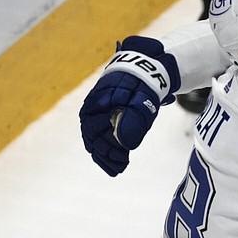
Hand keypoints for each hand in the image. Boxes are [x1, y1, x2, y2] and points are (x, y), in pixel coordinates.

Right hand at [79, 36, 179, 175]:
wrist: (145, 69)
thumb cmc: (142, 86)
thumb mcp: (141, 103)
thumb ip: (133, 122)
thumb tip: (125, 144)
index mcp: (96, 106)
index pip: (96, 134)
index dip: (107, 150)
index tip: (121, 161)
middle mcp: (92, 110)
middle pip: (94, 139)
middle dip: (106, 155)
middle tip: (119, 168)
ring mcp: (98, 113)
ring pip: (97, 139)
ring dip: (106, 156)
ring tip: (117, 168)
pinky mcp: (106, 116)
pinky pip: (102, 136)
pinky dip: (108, 149)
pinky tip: (117, 162)